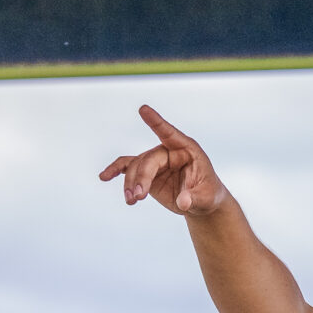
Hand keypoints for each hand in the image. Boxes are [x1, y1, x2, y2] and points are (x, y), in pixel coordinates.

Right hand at [100, 103, 227, 217]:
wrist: (201, 202)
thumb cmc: (207, 194)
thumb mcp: (206, 198)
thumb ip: (194, 198)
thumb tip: (183, 203)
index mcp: (187, 150)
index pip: (170, 133)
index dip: (156, 122)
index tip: (143, 109)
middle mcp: (169, 151)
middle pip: (148, 160)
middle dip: (141, 177)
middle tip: (138, 196)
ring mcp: (156, 161)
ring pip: (135, 167)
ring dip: (130, 183)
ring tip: (131, 201)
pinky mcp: (147, 172)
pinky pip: (127, 167)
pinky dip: (115, 171)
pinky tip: (104, 177)